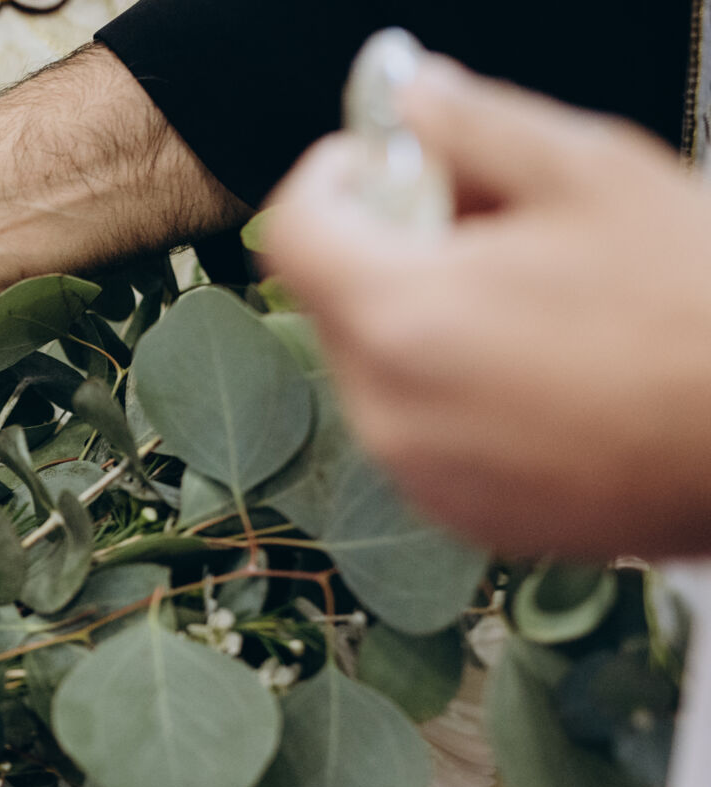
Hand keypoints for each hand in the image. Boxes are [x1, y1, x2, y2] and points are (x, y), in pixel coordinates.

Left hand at [263, 58, 710, 558]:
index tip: (379, 161)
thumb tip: (411, 96)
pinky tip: (543, 374)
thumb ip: (475, 126)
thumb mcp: (590, 174)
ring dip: (425, 324)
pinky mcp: (457, 516)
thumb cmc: (696, 309)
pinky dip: (455, 393)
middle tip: (488, 228)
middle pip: (335, 302)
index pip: (292, 231)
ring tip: (534, 305)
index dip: (330, 179)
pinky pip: (420, 433)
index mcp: (399, 316)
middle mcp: (386, 409)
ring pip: (378, 369)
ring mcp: (417, 474)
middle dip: (390, 251)